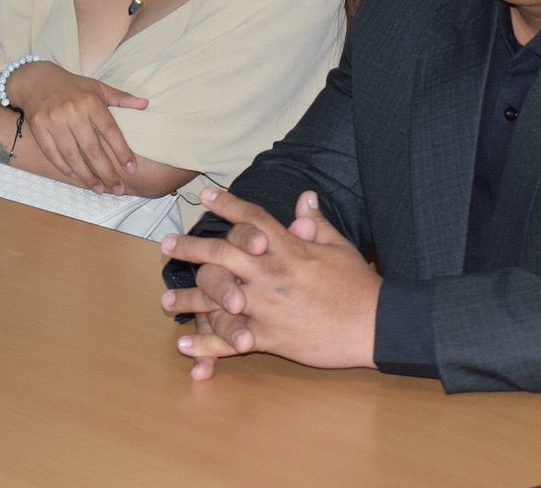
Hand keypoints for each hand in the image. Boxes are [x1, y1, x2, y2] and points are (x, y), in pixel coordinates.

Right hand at [9, 62, 147, 193]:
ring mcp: (53, 120)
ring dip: (86, 175)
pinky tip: (76, 177)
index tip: (131, 169)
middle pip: (92, 148)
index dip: (122, 151)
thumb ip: (121, 98)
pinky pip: (52, 153)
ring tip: (99, 189)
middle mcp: (72, 111)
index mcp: (90, 102)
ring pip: (72, 155)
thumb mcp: (98, 88)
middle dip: (106, 171)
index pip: (110, 131)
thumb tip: (145, 104)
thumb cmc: (74, 87)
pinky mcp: (38, 127)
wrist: (37, 80)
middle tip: (117, 188)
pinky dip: (64, 167)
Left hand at [161, 188, 379, 376]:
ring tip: (165, 301)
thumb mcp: (340, 246)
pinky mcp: (269, 337)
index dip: (226, 204)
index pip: (250, 220)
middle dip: (191, 248)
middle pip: (221, 255)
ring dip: (188, 299)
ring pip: (216, 300)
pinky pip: (229, 342)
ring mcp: (266, 307)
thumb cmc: (359, 285)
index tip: (204, 195)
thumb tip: (304, 198)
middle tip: (167, 244)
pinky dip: (205, 345)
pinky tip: (184, 345)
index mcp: (287, 248)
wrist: (375, 325)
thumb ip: (316, 223)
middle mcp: (270, 274)